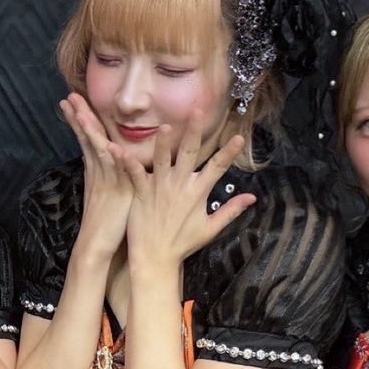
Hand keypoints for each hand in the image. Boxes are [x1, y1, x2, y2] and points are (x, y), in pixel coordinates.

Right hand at [63, 94, 133, 260]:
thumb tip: (102, 161)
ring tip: (79, 111)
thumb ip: (104, 176)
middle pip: (87, 138)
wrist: (96, 248)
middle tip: (69, 95)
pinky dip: (112, 158)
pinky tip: (109, 146)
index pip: (85, 139)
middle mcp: (98, 172)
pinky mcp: (117, 192)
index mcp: (95, 172)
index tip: (70, 102)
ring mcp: (106, 181)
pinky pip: (115, 172)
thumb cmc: (104, 225)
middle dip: (78, 116)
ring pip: (97, 149)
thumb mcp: (104, 195)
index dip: (78, 120)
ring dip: (89, 130)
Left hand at [117, 115, 255, 270]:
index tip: (239, 136)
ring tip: (164, 125)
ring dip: (163, 142)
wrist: (155, 258)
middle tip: (198, 110)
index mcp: (198, 192)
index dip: (229, 151)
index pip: (218, 167)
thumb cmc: (182, 244)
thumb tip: (252, 198)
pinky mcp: (140, 193)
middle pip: (190, 153)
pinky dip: (126, 161)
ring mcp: (159, 188)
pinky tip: (117, 148)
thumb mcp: (210, 228)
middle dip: (194, 131)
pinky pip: (133, 174)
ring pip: (162, 159)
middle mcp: (180, 186)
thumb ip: (231, 210)